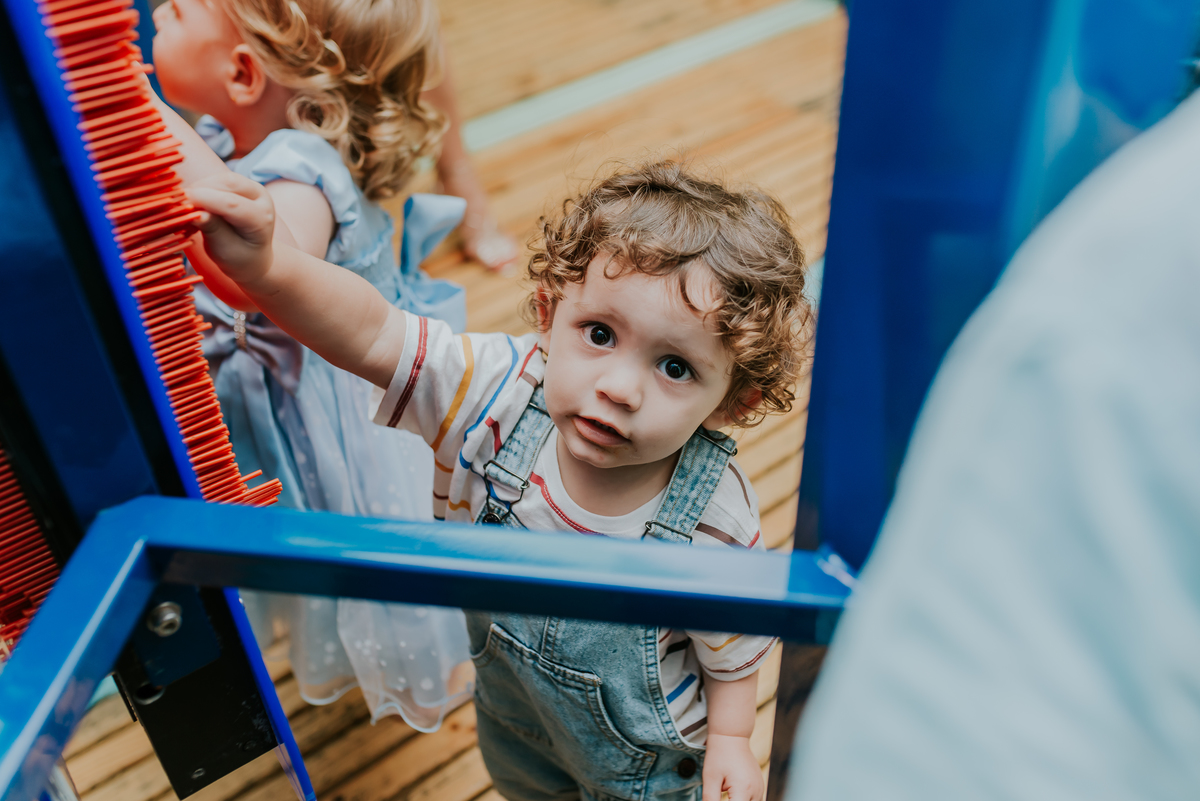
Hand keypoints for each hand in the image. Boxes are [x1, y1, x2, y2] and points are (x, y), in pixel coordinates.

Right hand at [186, 172, 275, 289]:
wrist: (252, 256)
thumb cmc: (239, 258)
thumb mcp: (225, 250)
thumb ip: (213, 230)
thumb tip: (196, 214)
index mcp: (263, 219)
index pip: (233, 204)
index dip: (204, 200)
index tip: (181, 204)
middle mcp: (262, 198)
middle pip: (228, 183)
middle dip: (200, 191)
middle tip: (179, 206)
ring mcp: (253, 188)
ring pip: (221, 178)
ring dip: (199, 188)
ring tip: (186, 207)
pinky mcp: (241, 184)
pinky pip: (218, 179)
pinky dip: (202, 188)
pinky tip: (192, 202)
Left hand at [703, 734, 762, 800]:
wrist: (731, 736)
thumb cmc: (719, 755)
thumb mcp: (710, 778)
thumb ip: (710, 799)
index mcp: (744, 789)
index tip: (716, 799)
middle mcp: (756, 791)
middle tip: (721, 795)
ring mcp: (760, 788)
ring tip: (726, 794)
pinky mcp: (759, 786)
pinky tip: (732, 796)